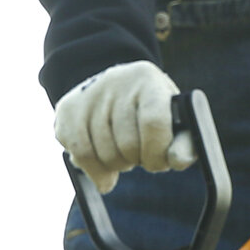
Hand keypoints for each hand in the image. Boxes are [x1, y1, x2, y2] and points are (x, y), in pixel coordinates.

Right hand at [54, 61, 196, 193]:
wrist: (111, 88)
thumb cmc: (147, 110)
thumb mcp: (170, 118)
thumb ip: (182, 141)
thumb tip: (180, 161)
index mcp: (147, 79)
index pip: (153, 122)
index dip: (156, 152)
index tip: (157, 162)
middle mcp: (116, 81)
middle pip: (127, 144)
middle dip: (134, 160)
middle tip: (136, 154)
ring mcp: (88, 96)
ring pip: (103, 154)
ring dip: (115, 166)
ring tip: (120, 154)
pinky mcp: (68, 111)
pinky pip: (81, 157)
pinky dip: (94, 171)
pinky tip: (102, 168)